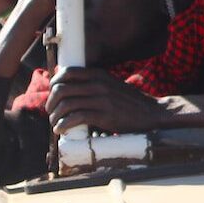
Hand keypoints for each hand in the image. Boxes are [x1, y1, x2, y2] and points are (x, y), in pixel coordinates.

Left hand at [47, 66, 171, 134]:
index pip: (67, 72)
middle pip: (62, 89)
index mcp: (98, 74)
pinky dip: (64, 124)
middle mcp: (98, 84)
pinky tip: (61, 130)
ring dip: (55, 116)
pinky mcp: (105, 115)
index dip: (54, 84)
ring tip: (55, 123)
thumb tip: (67, 86)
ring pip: (67, 104)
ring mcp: (102, 99)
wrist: (152, 114)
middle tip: (50, 112)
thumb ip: (92, 83)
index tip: (52, 95)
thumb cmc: (129, 102)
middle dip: (51, 102)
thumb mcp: (110, 85)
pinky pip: (76, 118)